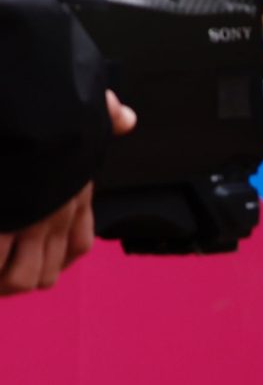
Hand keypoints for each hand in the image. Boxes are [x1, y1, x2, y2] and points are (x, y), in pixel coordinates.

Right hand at [0, 94, 132, 293]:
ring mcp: (28, 224)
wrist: (26, 108)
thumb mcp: (85, 108)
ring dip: (0, 279)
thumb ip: (105, 115)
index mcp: (75, 192)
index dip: (56, 257)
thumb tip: (126, 118)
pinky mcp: (1, 224)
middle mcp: (56, 216)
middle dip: (18, 277)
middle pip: (47, 274)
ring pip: (21, 280)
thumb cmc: (52, 104)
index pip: (77, 245)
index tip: (30, 254)